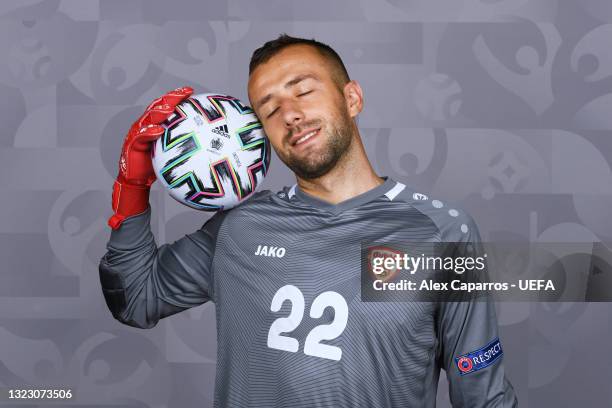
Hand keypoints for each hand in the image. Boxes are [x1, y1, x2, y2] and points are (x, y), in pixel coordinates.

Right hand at [108, 86, 193, 229]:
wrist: (138, 184)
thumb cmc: (158, 171)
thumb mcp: (177, 159)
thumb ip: (191, 153)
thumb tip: (216, 155)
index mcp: (156, 127)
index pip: (167, 108)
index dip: (177, 98)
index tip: (191, 92)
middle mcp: (146, 127)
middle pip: (158, 107)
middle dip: (170, 98)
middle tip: (183, 93)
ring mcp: (137, 135)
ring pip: (147, 118)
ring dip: (158, 111)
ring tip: (170, 107)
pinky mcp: (131, 146)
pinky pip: (140, 137)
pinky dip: (148, 132)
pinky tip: (159, 130)